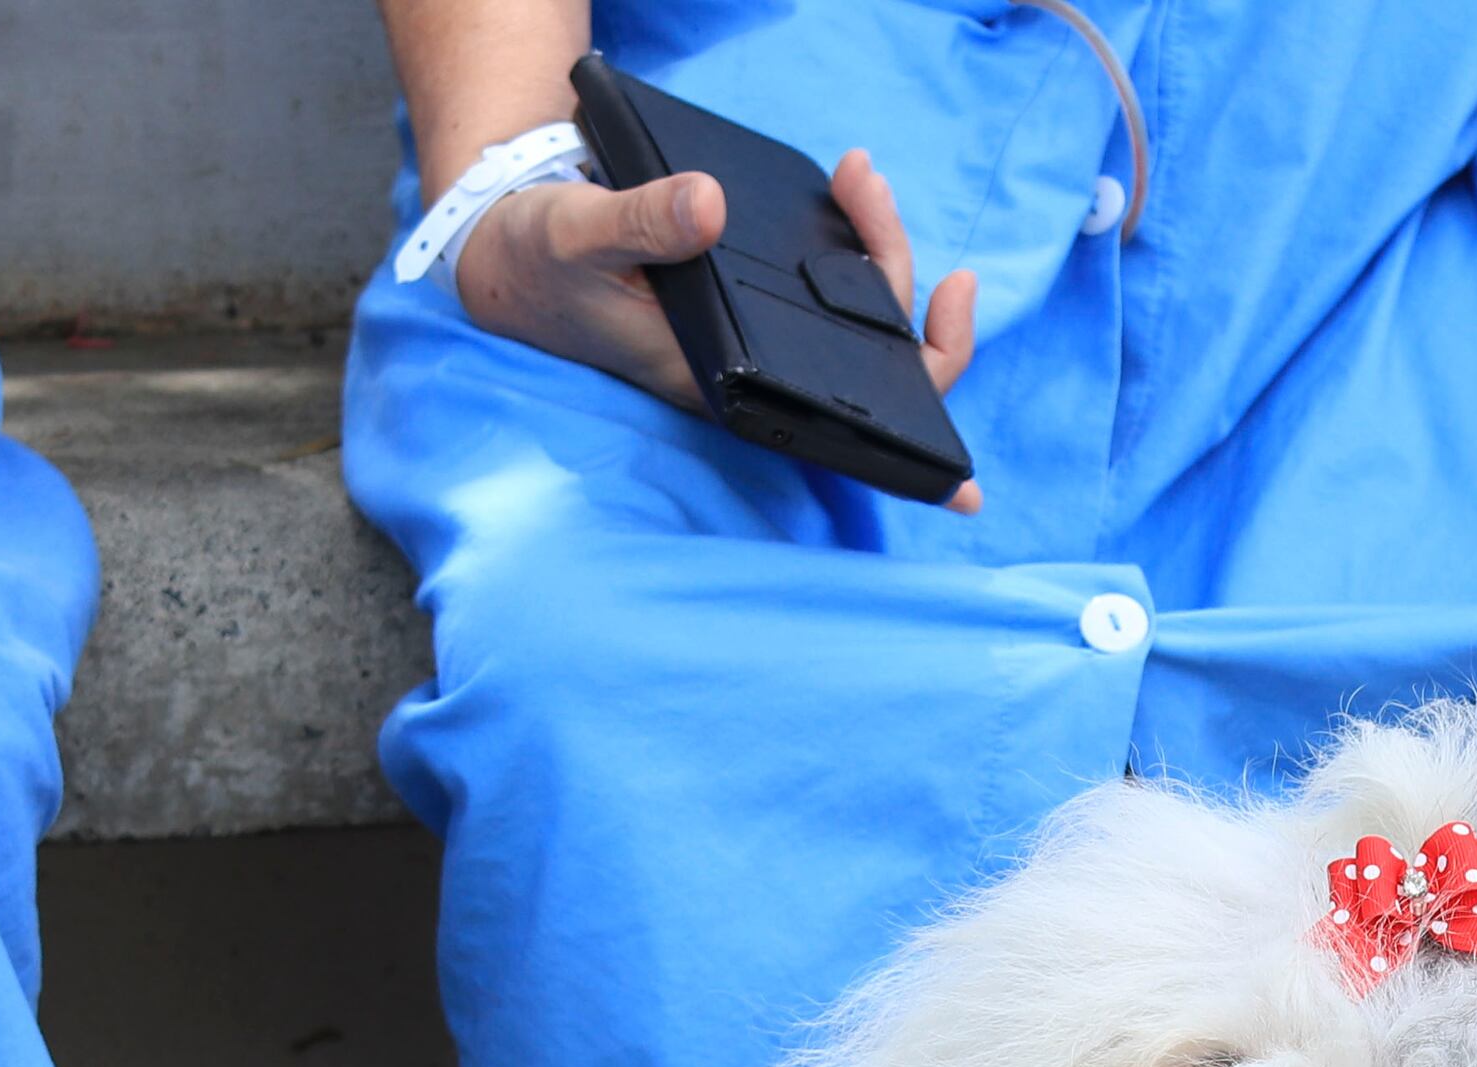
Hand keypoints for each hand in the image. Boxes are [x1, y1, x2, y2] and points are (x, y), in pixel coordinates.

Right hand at [453, 147, 981, 511]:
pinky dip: (854, 242)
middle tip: (863, 179)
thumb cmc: (539, 260)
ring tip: (856, 172)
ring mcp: (760, 341)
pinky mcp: (754, 306)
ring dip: (876, 241)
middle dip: (894, 267)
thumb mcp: (577, 231)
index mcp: (722, 385)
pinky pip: (832, 289)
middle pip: (875, 355)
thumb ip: (640, 220)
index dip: (914, 452)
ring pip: (860, 313)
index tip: (968, 483)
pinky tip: (848, 194)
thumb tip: (710, 206)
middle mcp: (756, 374)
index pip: (840, 427)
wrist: (508, 252)